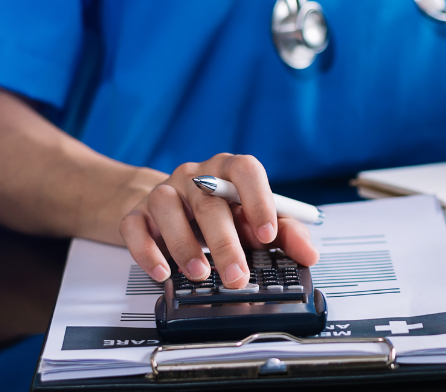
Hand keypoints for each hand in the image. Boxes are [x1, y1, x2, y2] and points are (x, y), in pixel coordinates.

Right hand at [119, 153, 318, 286]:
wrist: (172, 207)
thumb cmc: (222, 212)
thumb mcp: (257, 220)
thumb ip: (287, 233)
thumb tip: (309, 253)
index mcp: (229, 170)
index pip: (245, 170)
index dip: (258, 200)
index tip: (268, 235)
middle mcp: (195, 176)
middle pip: (209, 201)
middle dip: (224, 242)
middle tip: (237, 275)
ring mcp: (164, 192)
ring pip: (168, 207)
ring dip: (184, 245)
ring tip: (200, 273)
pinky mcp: (138, 213)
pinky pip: (135, 227)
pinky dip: (147, 250)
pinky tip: (163, 271)